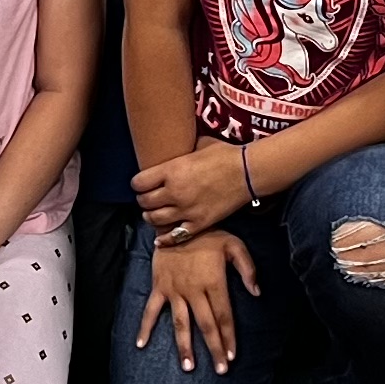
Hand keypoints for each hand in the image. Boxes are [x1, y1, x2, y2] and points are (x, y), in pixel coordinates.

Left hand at [132, 140, 251, 241]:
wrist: (248, 172)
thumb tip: (176, 146)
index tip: (140, 184)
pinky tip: (160, 239)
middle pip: (144, 202)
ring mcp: (187, 209)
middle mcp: (175, 192)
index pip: (139, 182)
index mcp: (171, 170)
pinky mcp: (200, 223)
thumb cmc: (225, 154)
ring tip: (152, 214)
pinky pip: (176, 236)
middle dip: (143, 200)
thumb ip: (182, 150)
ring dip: (151, 217)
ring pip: (155, 219)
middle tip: (147, 198)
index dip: (137, 184)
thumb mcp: (198, 144)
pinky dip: (166, 239)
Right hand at [136, 229, 260, 373]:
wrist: (176, 222)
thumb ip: (247, 269)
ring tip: (189, 367)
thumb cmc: (208, 235)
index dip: (229, 337)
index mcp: (214, 282)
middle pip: (206, 325)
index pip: (224, 316)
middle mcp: (194, 290)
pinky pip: (151, 310)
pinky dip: (145, 327)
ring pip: (181, 323)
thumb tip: (256, 292)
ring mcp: (175, 290)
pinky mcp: (160, 287)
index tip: (232, 356)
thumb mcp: (234, 245)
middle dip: (214, 348)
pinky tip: (141, 344)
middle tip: (220, 370)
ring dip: (184, 346)